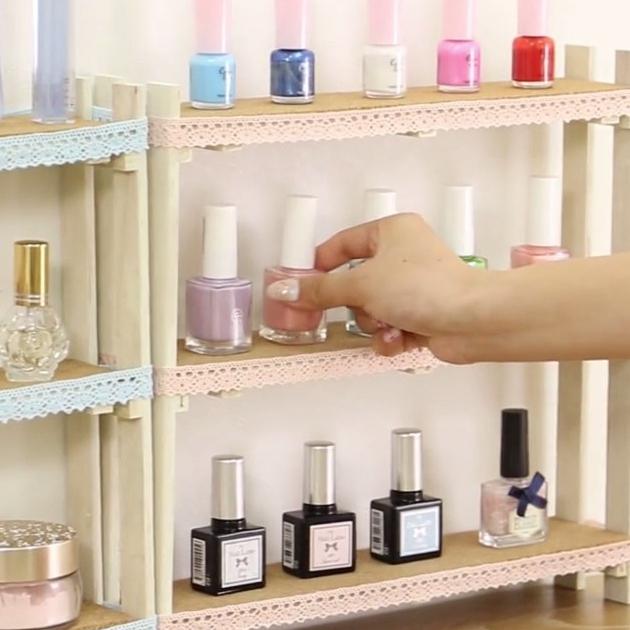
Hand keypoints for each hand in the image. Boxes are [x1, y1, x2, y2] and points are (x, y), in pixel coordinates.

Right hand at [266, 213, 484, 362]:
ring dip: (373, 324)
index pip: (342, 244)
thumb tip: (286, 290)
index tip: (302, 285)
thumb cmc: (426, 287)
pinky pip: (389, 327)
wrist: (472, 320)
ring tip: (389, 324)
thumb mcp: (361, 284)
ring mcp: (414, 287)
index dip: (320, 265)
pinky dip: (390, 337)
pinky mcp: (422, 314)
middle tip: (359, 308)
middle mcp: (404, 256)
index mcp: (391, 232)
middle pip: (355, 282)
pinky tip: (400, 338)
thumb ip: (320, 290)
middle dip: (356, 304)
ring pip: (370, 309)